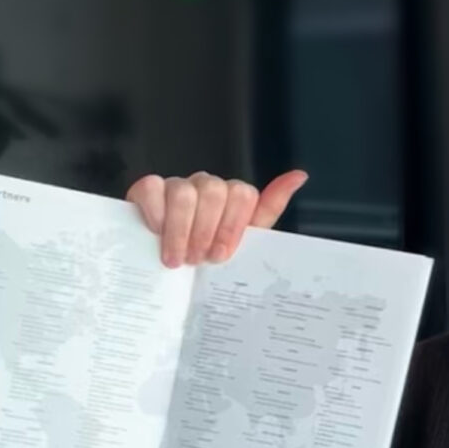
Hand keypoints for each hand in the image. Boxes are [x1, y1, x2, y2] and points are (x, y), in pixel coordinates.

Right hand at [125, 169, 308, 267]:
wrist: (169, 272)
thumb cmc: (210, 258)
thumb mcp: (245, 242)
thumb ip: (269, 209)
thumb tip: (300, 175)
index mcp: (233, 198)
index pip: (243, 194)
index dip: (231, 227)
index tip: (221, 256)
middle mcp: (207, 186)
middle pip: (214, 192)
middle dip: (206, 232)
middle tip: (197, 260)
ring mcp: (177, 184)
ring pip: (184, 193)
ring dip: (180, 231)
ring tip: (177, 258)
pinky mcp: (148, 188)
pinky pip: (152, 188)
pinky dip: (156, 215)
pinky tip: (156, 233)